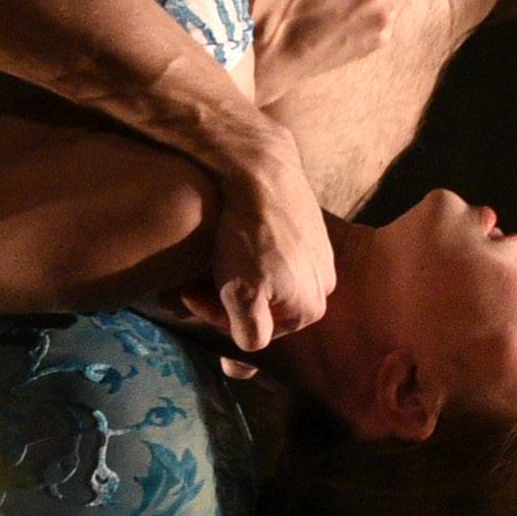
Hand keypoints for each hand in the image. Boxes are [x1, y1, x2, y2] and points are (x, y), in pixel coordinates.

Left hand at [189, 104, 334, 359]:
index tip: (192, 295)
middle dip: (229, 296)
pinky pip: (278, 252)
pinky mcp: (311, 227)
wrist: (262, 173)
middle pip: (265, 305)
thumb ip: (251, 331)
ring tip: (213, 257)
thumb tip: (253, 343)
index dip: (218, 316)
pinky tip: (234, 237)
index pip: (255, 331)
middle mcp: (324, 284)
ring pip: (270, 278)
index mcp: (310, 308)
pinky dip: (253, 250)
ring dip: (239, 273)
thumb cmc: (249, 236)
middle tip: (197, 279)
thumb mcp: (242, 294)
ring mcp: (321, 254)